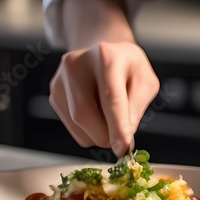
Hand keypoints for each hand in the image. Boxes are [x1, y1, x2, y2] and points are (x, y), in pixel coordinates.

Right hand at [48, 0, 159, 155]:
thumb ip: (136, 108)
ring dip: (97, 134)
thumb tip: (123, 138)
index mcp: (106, 56)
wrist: (105, 51)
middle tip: (120, 140)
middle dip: (105, 135)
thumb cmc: (128, 67)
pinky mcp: (54, 92)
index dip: (117, 127)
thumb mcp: (145, 82)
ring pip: (76, 123)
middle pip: (84, 114)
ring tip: (110, 118)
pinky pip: (70, 125)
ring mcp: (60, 78)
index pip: (110, 98)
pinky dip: (88, 130)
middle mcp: (76, 63)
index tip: (123, 148)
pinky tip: (97, 113)